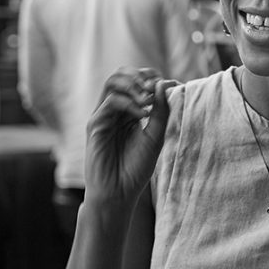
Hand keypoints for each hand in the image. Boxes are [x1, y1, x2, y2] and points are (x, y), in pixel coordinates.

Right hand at [85, 68, 177, 206]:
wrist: (118, 192)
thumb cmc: (136, 168)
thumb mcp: (155, 137)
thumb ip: (161, 111)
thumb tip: (164, 83)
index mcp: (129, 112)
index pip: (137, 82)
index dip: (153, 78)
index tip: (173, 85)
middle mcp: (115, 110)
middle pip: (122, 75)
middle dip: (141, 76)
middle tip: (155, 88)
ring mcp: (103, 116)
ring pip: (113, 82)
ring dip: (133, 85)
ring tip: (148, 99)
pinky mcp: (94, 124)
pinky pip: (110, 102)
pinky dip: (128, 104)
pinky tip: (142, 115)